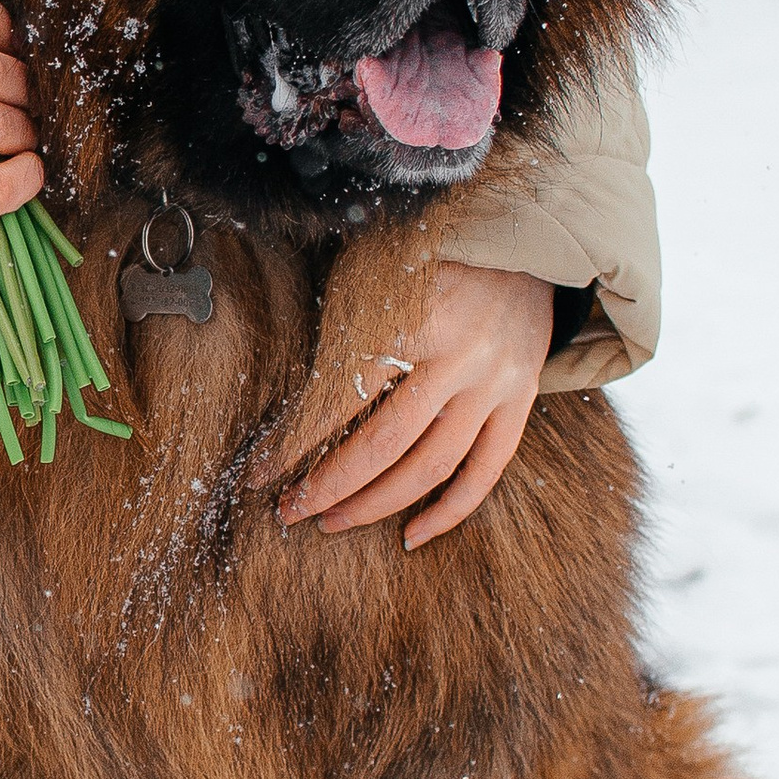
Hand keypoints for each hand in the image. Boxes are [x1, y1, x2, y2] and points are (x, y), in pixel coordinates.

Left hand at [274, 263, 555, 549]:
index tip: (257, 473)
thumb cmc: (426, 255)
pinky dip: (449, 512)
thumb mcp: (373, 269)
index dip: (294, 441)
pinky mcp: (520, 403)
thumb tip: (285, 393)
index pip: (340, 396)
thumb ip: (339, 323)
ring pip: (431, 467)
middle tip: (290, 512)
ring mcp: (494, 385)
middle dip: (329, 486)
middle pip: (384, 444)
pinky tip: (411, 536)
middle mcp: (457, 357)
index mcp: (411, 318)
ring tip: (331, 523)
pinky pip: (485, 472)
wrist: (522, 241)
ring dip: (376, 504)